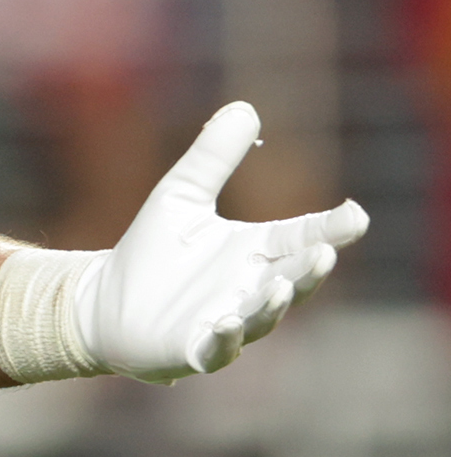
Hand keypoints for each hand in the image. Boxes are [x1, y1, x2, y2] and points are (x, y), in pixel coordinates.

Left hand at [79, 103, 366, 380]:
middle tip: (324, 252)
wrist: (100, 303)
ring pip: (261, 318)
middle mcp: (249, 290)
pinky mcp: (193, 350)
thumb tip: (244, 107)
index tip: (356, 216)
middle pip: (293, 280)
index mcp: (254, 252)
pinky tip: (225, 323)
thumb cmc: (149, 253)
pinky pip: (216, 350)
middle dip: (309, 270)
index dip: (330, 228)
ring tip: (280, 285)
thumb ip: (211, 158)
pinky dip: (225, 339)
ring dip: (273, 305)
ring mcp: (226, 323)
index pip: (302, 238)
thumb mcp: (179, 196)